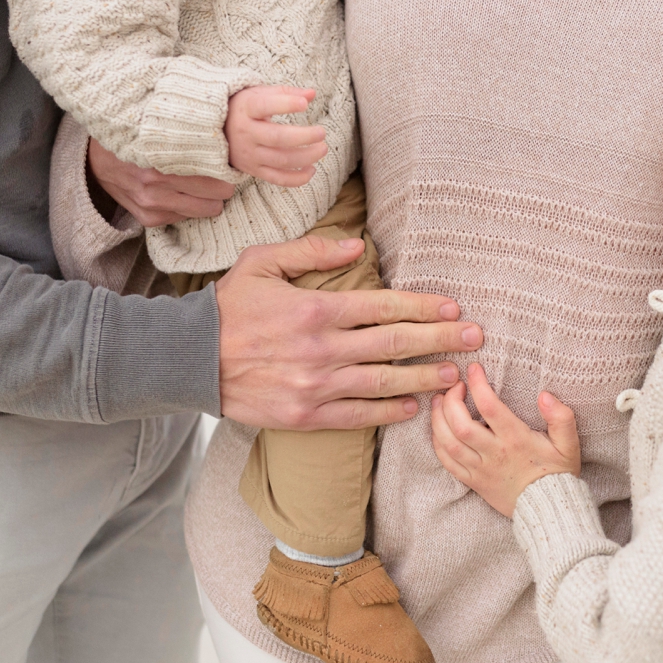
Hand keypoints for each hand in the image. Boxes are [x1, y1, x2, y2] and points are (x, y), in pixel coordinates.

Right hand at [87, 137, 235, 226]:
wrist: (94, 160)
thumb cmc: (132, 138)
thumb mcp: (155, 127)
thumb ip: (187, 131)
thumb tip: (224, 128)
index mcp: (161, 156)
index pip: (213, 169)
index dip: (227, 166)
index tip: (232, 162)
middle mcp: (156, 183)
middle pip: (215, 194)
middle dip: (222, 185)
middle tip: (222, 175)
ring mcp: (152, 204)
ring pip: (205, 210)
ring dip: (209, 199)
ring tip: (206, 186)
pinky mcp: (148, 218)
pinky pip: (185, 218)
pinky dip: (188, 207)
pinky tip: (180, 194)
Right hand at [215, 235, 481, 429]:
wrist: (187, 359)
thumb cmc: (227, 307)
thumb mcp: (262, 263)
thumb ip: (312, 253)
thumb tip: (358, 246)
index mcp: (316, 309)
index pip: (384, 307)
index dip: (424, 308)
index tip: (453, 308)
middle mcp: (322, 349)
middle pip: (395, 344)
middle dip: (441, 340)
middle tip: (475, 338)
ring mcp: (315, 386)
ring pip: (384, 382)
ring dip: (425, 379)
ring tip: (456, 375)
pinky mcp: (304, 416)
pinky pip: (357, 416)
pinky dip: (388, 412)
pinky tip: (414, 408)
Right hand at [226, 85, 328, 186]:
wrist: (217, 130)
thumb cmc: (245, 108)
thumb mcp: (259, 94)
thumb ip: (286, 92)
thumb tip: (312, 93)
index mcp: (246, 109)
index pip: (264, 106)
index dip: (286, 104)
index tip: (304, 104)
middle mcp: (246, 133)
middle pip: (277, 138)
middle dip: (303, 137)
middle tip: (322, 132)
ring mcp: (250, 154)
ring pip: (280, 160)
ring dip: (306, 157)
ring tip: (322, 148)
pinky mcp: (254, 170)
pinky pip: (277, 179)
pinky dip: (297, 178)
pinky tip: (312, 169)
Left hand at [430, 363, 580, 517]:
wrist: (549, 510)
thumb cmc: (558, 473)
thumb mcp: (569, 445)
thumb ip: (561, 418)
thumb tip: (545, 395)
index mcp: (516, 440)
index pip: (489, 406)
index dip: (478, 384)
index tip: (473, 369)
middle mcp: (494, 454)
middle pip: (460, 424)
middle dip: (451, 400)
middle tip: (455, 385)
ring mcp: (481, 469)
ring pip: (448, 443)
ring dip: (438, 419)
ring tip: (438, 401)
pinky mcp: (473, 482)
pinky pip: (448, 462)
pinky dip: (438, 443)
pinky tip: (438, 429)